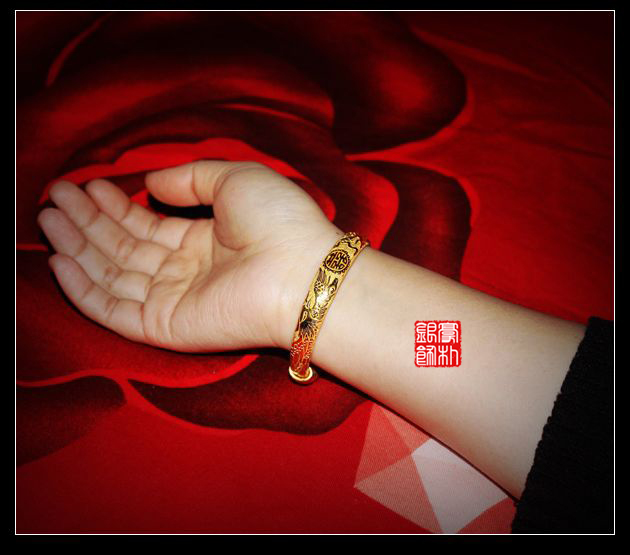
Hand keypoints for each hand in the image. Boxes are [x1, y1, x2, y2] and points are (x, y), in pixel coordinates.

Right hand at [38, 161, 341, 351]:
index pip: (147, 225)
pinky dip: (85, 288)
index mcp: (204, 240)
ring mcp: (174, 300)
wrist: (301, 271)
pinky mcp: (165, 326)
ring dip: (78, 248)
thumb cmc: (278, 221)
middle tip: (54, 197)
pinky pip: (114, 310)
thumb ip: (191, 178)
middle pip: (124, 247)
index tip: (85, 184)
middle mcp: (186, 271)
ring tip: (48, 218)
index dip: (114, 206)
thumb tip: (152, 184)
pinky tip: (60, 260)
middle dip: (87, 222)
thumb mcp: (235, 179)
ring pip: (112, 274)